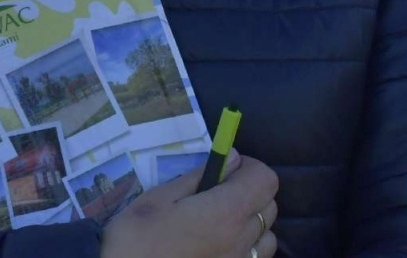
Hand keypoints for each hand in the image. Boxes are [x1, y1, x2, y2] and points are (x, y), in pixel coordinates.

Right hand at [99, 150, 278, 257]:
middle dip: (249, 192)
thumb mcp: (157, 199)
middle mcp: (242, 240)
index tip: (226, 167)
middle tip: (216, 193)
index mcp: (225, 213)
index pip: (265, 180)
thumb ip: (197, 178)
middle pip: (269, 206)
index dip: (250, 167)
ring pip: (266, 237)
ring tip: (218, 224)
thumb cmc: (137, 240)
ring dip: (250, 223)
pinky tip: (216, 247)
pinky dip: (245, 247)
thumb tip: (230, 159)